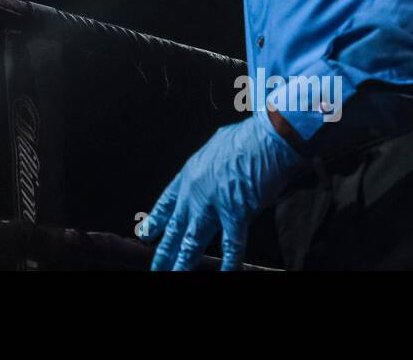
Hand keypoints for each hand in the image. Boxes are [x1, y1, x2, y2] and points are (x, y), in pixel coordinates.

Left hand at [142, 110, 303, 270]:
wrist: (267, 137)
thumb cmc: (246, 137)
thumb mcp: (216, 146)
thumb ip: (210, 163)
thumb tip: (211, 164)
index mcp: (190, 174)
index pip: (167, 203)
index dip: (155, 222)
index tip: (145, 235)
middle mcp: (196, 193)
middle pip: (175, 229)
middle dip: (164, 252)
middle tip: (154, 268)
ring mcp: (214, 206)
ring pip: (192, 242)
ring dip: (182, 264)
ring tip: (173, 275)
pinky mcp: (237, 215)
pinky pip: (232, 246)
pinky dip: (229, 264)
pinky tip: (226, 275)